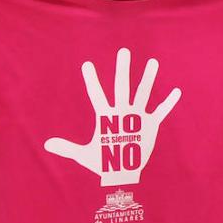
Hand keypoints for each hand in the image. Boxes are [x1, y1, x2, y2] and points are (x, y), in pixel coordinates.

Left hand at [44, 48, 181, 186]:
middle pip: (122, 87)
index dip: (92, 81)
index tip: (86, 64)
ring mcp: (137, 117)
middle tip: (124, 52)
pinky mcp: (150, 125)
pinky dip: (168, 103)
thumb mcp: (85, 155)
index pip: (97, 95)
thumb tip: (46, 145)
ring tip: (152, 62)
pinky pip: (161, 112)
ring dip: (148, 79)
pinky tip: (176, 91)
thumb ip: (68, 148)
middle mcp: (122, 112)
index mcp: (106, 117)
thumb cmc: (104, 162)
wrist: (124, 170)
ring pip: (143, 93)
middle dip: (123, 70)